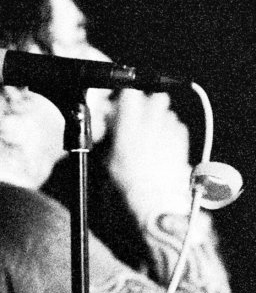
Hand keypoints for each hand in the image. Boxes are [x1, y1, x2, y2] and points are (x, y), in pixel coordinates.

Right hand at [107, 90, 190, 219]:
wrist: (157, 198)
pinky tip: (162, 144)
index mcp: (131, 127)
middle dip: (149, 103)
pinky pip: (177, 125)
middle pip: (156, 97)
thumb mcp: (110, 159)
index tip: (123, 103)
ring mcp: (170, 130)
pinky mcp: (182, 138)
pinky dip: (170, 130)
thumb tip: (112, 120)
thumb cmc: (132, 182)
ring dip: (159, 118)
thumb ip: (113, 134)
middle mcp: (152, 124)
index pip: (131, 94)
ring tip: (152, 134)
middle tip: (140, 116)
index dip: (127, 96)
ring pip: (167, 111)